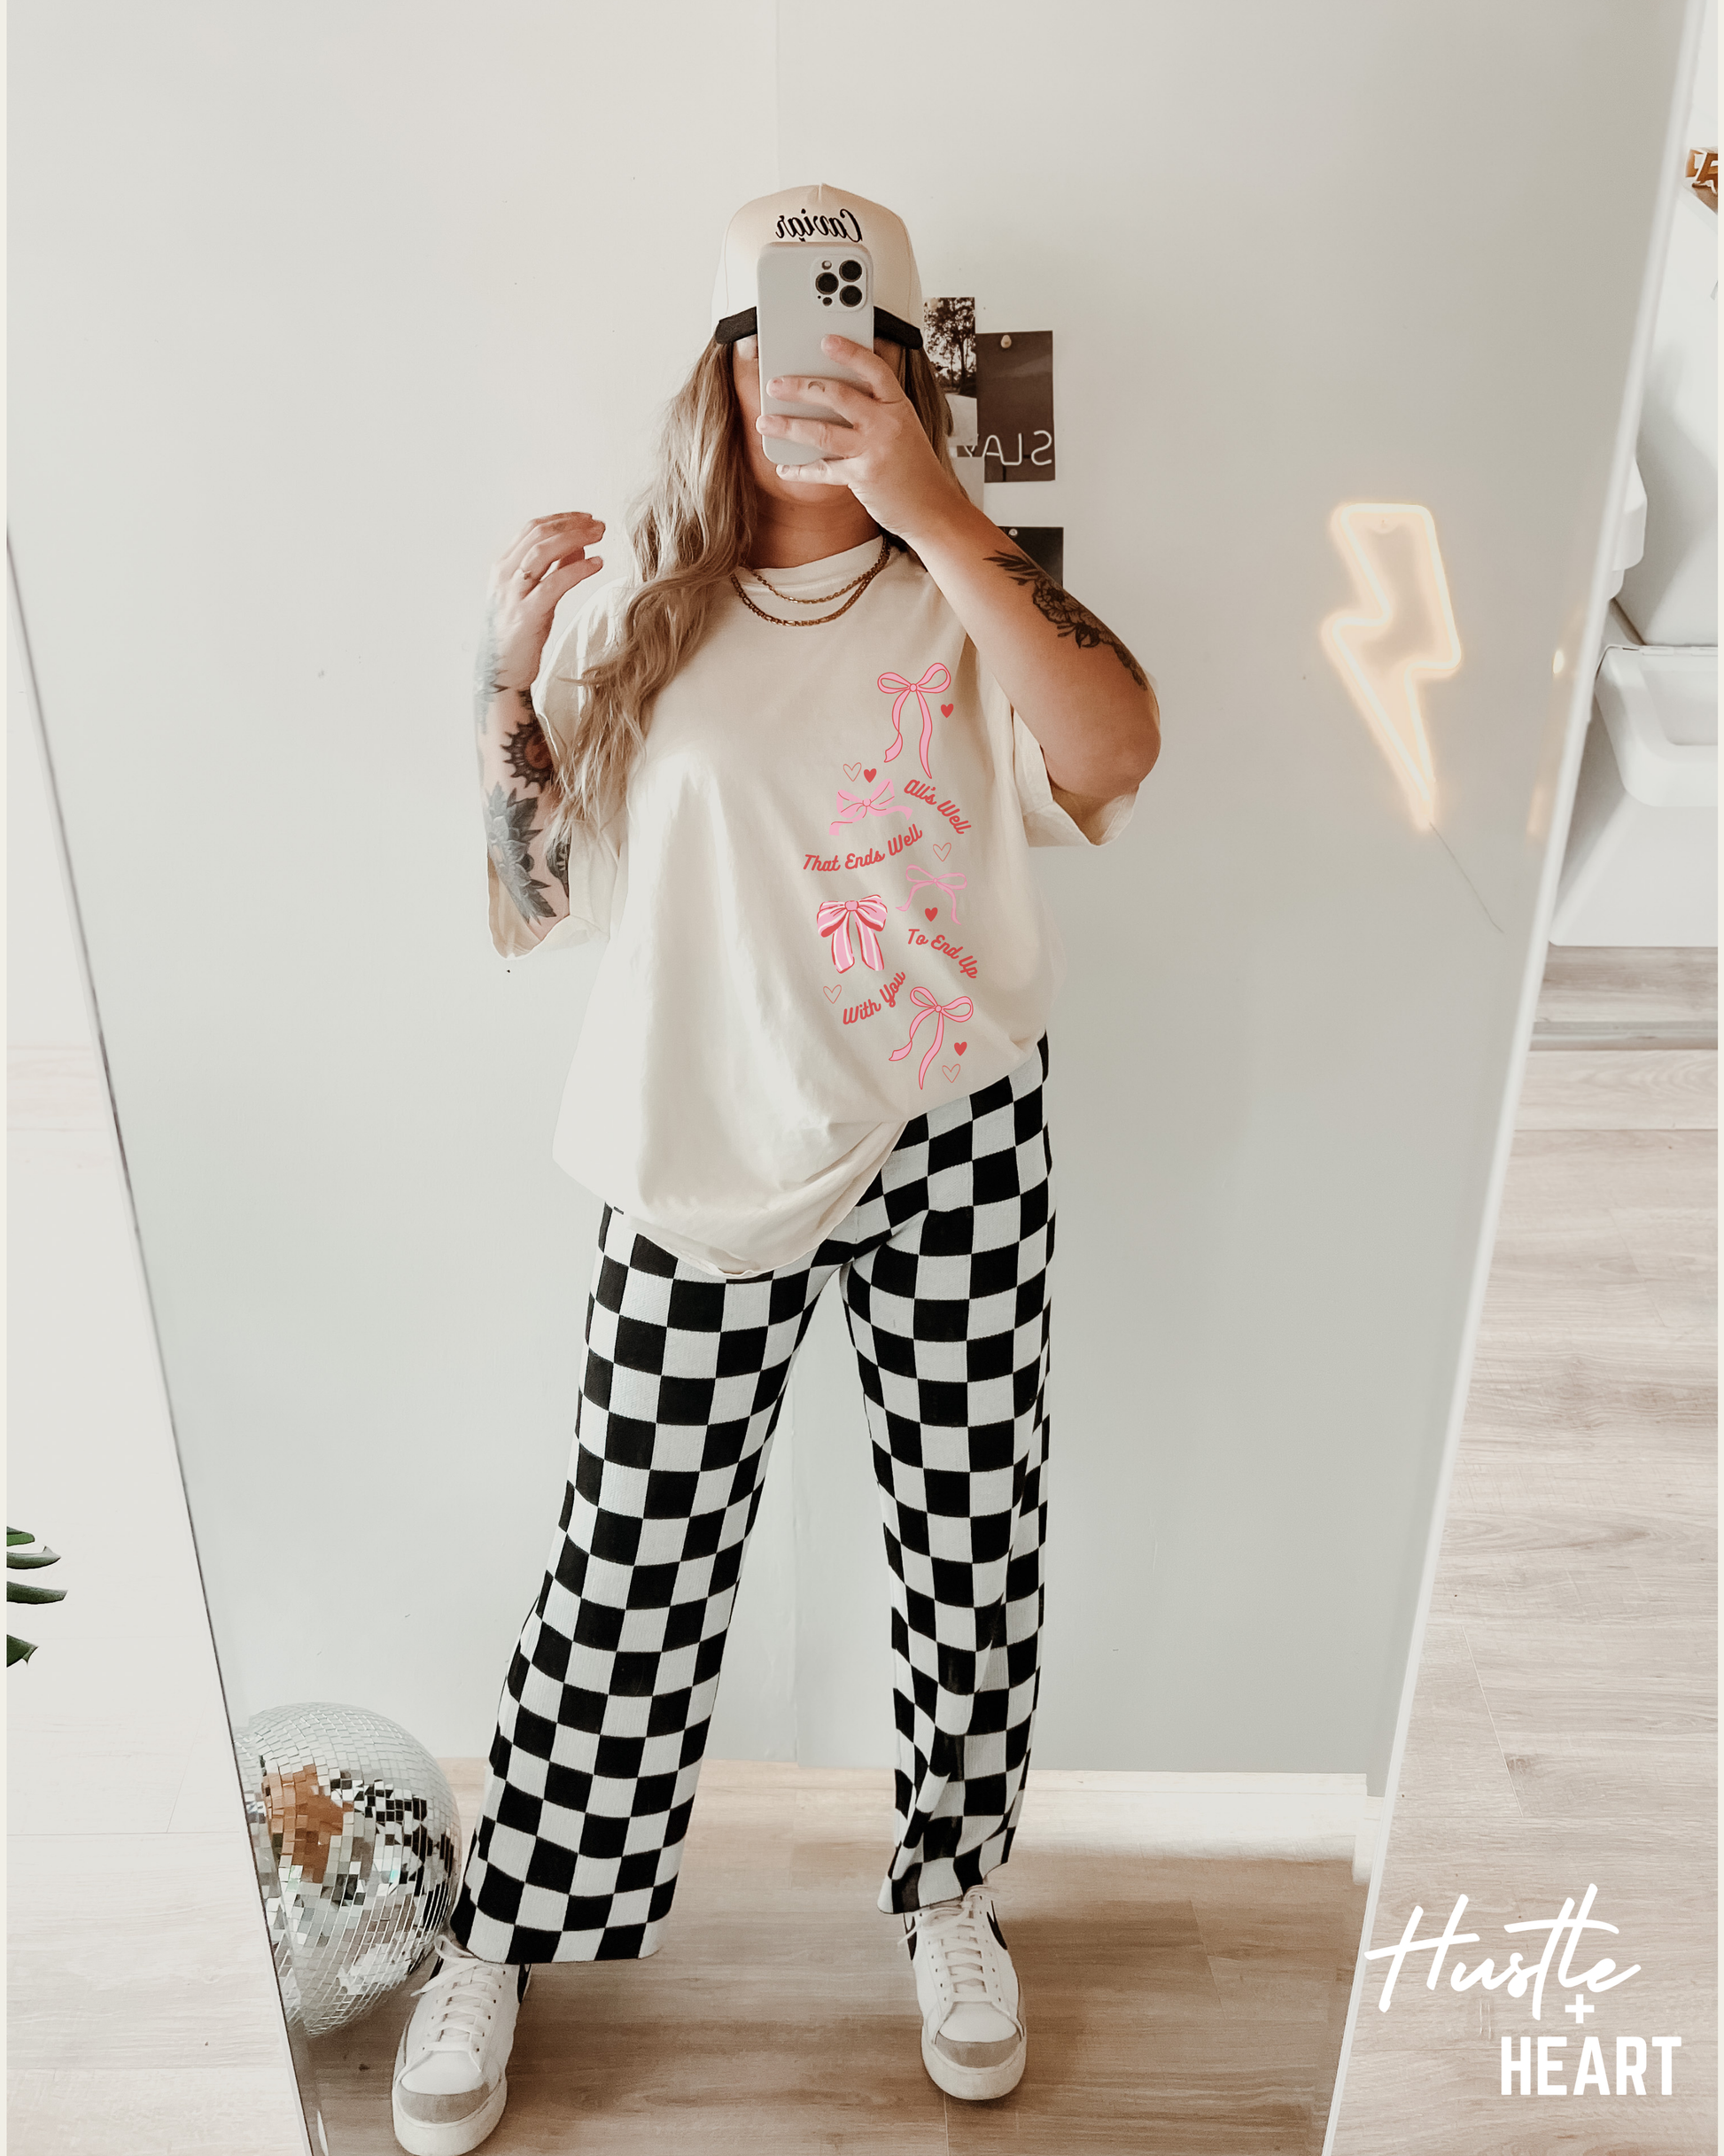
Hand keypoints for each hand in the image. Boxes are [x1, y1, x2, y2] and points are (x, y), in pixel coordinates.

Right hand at [482, 511, 605, 690]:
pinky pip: (555, 582)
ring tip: (599, 536)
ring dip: (576, 538)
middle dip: (572, 524)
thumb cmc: (519, 636)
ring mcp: (513, 593)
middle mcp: (505, 575)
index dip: (561, 519)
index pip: (532, 528)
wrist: (500, 673)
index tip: (586, 518)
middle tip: (598, 524)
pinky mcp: (527, 614)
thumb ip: (553, 568)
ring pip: (544, 551)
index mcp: (503, 567)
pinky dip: (578, 569)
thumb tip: (578, 545)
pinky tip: (597, 564)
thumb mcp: (536, 596)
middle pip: (539, 534)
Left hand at [757, 337, 957, 543]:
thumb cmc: (916, 470)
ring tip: (766, 422)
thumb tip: (832, 398)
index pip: (874, 369)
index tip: (826, 340)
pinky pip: (824, 470)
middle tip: (775, 385)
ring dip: (789, 426)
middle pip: (838, 395)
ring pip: (823, 431)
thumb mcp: (904, 429)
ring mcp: (874, 450)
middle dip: (801, 387)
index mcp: (899, 406)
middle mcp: (887, 424)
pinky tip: (785, 467)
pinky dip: (801, 470)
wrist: (933, 509)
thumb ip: (876, 411)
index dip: (849, 352)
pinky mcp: (863, 477)